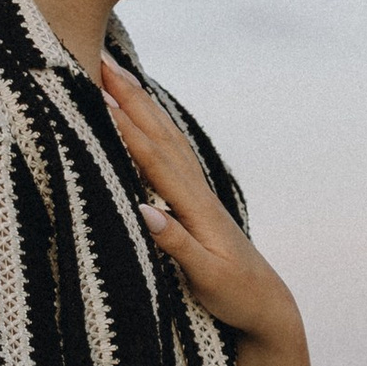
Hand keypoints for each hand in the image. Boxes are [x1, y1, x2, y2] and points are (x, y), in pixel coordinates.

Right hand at [99, 58, 303, 353]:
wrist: (266, 304)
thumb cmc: (236, 295)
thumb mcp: (206, 277)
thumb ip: (177, 245)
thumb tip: (145, 212)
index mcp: (195, 208)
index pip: (154, 160)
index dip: (126, 128)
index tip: (100, 96)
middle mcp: (197, 192)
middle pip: (159, 135)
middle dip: (130, 98)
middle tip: (101, 62)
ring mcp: (198, 193)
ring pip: (166, 137)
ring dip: (141, 104)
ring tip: (117, 73)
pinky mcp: (196, 200)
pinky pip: (172, 151)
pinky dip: (154, 126)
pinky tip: (144, 115)